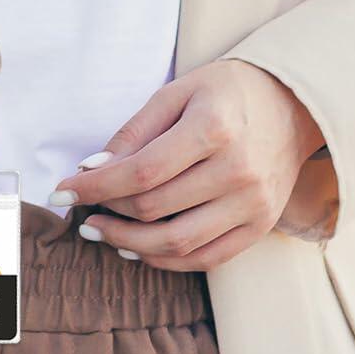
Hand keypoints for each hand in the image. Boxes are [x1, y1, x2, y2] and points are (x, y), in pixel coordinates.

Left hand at [47, 59, 325, 270]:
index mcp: (214, 128)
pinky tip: (138, 249)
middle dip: (108, 211)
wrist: (292, 103)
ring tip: (101, 232)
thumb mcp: (177, 92)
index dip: (96, 186)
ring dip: (129, 244)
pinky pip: (206, 258)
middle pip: (155, 208)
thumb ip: (135, 131)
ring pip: (177, 243)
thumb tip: (92, 168)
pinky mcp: (260, 226)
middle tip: (82, 207)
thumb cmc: (226, 92)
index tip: (62, 190)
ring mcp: (253, 204)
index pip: (142, 172)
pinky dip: (166, 261)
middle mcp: (237, 171)